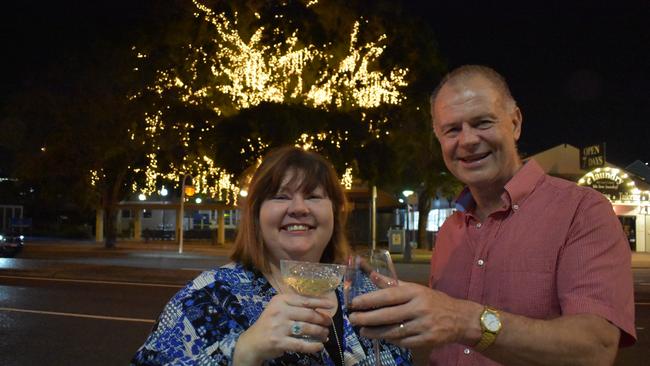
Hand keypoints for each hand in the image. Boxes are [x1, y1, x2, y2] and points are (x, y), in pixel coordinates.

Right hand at [233, 293, 335, 364]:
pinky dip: (313, 346)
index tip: (331, 305)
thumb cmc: (270, 323)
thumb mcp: (279, 309)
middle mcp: (279, 311)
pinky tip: (319, 346)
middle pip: (308, 314)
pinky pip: (301, 344)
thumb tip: (320, 309)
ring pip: (307, 329)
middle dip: (322, 319)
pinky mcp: (279, 342)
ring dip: (320, 332)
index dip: (320, 303)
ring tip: (325, 334)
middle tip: (329, 323)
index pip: (304, 300)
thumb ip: (296, 306)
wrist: (252, 342)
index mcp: (281, 300)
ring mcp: (278, 327)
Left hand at [349, 281, 482, 348]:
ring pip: (394, 331)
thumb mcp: (415, 288)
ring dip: (375, 332)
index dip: (369, 299)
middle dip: (367, 318)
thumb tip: (370, 274)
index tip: (354, 303)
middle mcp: (419, 308)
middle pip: (388, 315)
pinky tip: (382, 337)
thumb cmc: (433, 301)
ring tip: (363, 331)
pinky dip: (391, 340)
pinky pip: (403, 342)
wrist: (460, 318)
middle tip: (352, 320)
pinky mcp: (427, 340)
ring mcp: (423, 325)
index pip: (388, 295)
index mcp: (415, 292)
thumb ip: (392, 283)